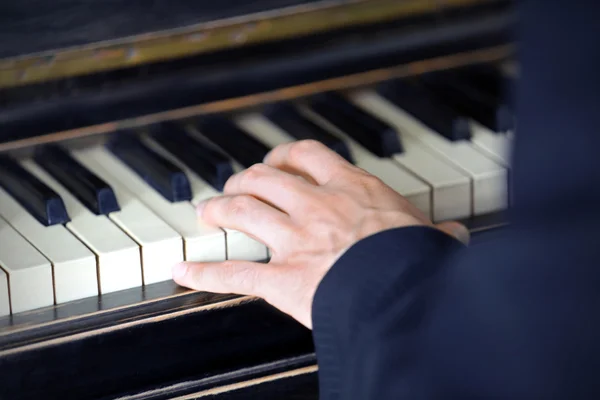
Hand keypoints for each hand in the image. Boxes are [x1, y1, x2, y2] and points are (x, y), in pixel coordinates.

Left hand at [172, 140, 468, 327]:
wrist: (406, 296)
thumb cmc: (419, 264)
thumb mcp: (432, 238)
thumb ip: (438, 233)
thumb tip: (455, 236)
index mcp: (351, 190)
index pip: (308, 155)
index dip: (284, 155)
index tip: (276, 162)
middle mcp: (316, 206)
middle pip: (264, 178)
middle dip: (244, 179)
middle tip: (235, 186)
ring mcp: (294, 240)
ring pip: (243, 211)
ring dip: (220, 209)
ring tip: (208, 211)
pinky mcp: (281, 279)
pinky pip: (234, 272)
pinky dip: (204, 271)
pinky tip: (182, 270)